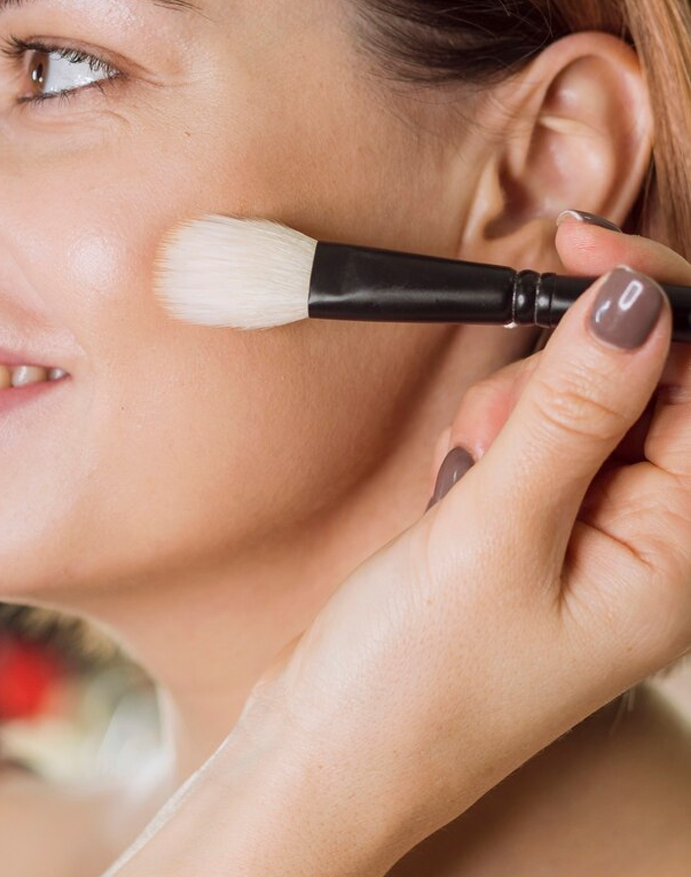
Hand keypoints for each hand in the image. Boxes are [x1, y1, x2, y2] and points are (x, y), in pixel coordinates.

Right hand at [106, 216, 690, 876]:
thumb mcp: (492, 535)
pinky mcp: (539, 525)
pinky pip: (533, 437)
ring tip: (462, 484)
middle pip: (645, 385)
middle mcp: (654, 540)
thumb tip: (638, 301)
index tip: (575, 243)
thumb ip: (569, 411)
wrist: (334, 748)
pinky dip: (488, 441)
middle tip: (487, 434)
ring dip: (511, 414)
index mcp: (681, 556)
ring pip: (578, 402)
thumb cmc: (416, 681)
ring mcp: (596, 532)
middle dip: (558, 378)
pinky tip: (454, 492)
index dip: (654, 299)